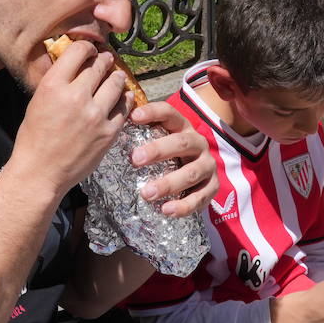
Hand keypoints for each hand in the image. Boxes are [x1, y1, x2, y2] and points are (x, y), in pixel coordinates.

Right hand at [11, 40, 129, 195]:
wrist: (40, 172)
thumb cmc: (34, 138)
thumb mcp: (38, 101)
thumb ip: (58, 82)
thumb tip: (75, 66)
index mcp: (53, 86)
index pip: (78, 51)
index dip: (87, 47)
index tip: (90, 50)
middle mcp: (76, 96)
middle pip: (99, 65)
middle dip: (104, 60)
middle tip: (106, 60)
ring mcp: (95, 114)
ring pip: (116, 83)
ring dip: (117, 77)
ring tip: (116, 76)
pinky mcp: (109, 131)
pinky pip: (124, 107)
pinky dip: (125, 99)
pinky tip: (123, 96)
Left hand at [128, 101, 217, 217]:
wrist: (198, 176)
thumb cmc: (169, 156)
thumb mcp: (158, 141)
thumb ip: (141, 134)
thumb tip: (110, 130)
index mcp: (183, 127)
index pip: (169, 113)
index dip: (153, 112)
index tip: (134, 116)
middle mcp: (198, 143)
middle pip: (181, 143)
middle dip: (158, 150)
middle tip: (135, 159)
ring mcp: (208, 165)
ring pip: (191, 173)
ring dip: (168, 184)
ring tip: (146, 193)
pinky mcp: (213, 186)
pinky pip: (200, 197)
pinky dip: (183, 205)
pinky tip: (166, 210)